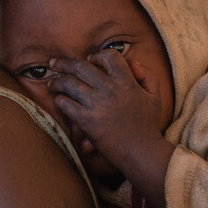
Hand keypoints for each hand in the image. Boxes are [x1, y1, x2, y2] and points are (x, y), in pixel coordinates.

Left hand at [46, 49, 167, 167]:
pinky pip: (66, 104)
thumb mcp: (154, 96)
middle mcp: (110, 89)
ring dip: (57, 81)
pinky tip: (59, 100)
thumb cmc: (148, 125)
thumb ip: (147, 75)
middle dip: (64, 63)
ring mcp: (96, 104)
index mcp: (126, 81)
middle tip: (54, 63)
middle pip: (81, 66)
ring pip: (69, 84)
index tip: (89, 60)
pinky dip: (60, 100)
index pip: (108, 56)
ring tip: (52, 83)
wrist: (140, 151)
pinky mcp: (86, 120)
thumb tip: (132, 62)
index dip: (97, 56)